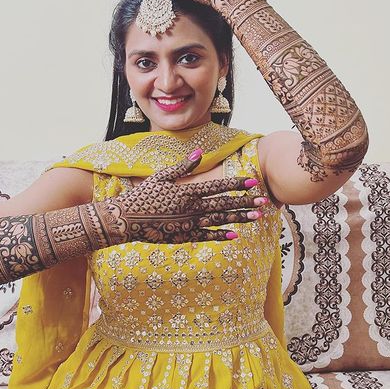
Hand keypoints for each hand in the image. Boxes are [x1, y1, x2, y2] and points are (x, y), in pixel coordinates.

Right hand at [95, 149, 266, 244]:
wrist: (126, 220)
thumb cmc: (142, 195)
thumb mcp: (161, 176)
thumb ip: (183, 166)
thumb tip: (200, 151)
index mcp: (187, 191)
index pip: (218, 186)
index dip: (236, 184)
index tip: (252, 182)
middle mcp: (192, 207)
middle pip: (224, 203)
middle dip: (245, 202)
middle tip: (263, 201)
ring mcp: (189, 223)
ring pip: (219, 220)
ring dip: (239, 218)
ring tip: (256, 216)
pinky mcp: (183, 236)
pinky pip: (206, 236)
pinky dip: (221, 235)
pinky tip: (235, 235)